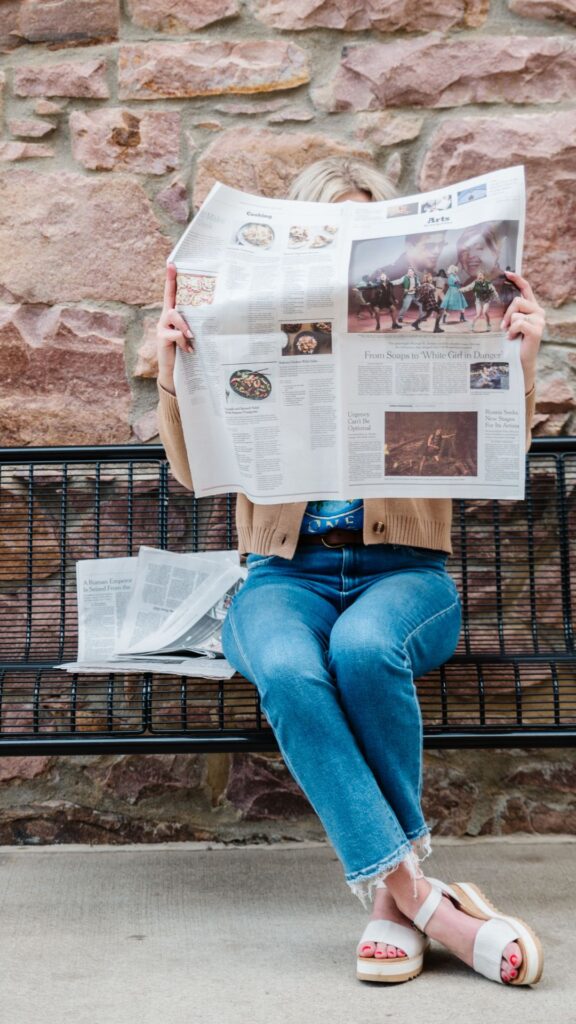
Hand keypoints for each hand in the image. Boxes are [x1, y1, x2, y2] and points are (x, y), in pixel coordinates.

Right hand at [156, 262, 194, 393]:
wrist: (172, 370)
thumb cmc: (184, 350)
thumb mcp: (190, 335)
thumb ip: (194, 324)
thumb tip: (212, 315)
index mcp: (173, 315)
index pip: (171, 293)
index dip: (170, 278)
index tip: (171, 263)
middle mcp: (165, 317)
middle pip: (168, 297)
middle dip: (171, 283)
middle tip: (173, 268)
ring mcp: (162, 327)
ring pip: (173, 315)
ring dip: (185, 324)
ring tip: (192, 335)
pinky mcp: (162, 338)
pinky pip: (175, 335)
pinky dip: (184, 341)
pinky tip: (190, 350)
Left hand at [500, 271, 544, 393]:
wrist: (519, 360)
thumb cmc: (513, 342)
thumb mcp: (511, 323)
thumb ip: (510, 312)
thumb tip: (494, 299)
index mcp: (532, 307)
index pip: (526, 288)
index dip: (517, 279)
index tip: (507, 273)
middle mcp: (538, 311)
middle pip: (517, 301)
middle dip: (507, 313)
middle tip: (503, 327)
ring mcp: (539, 320)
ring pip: (517, 313)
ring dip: (509, 325)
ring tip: (510, 335)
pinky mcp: (537, 329)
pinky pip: (518, 323)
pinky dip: (512, 331)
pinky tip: (512, 338)